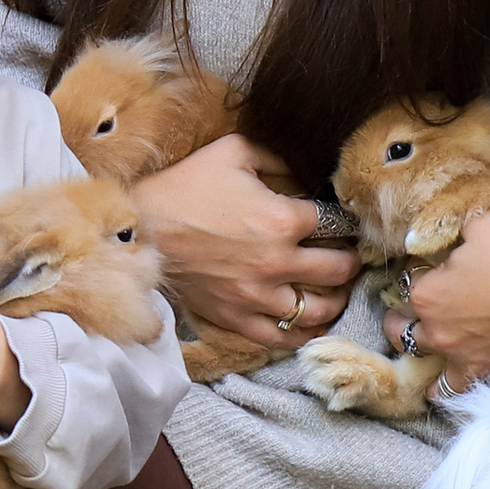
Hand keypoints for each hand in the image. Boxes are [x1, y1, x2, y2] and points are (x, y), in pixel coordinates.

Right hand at [133, 134, 357, 347]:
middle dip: (350, 262)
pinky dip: (302, 333)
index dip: (345, 222)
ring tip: (335, 291)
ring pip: (318, 310)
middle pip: (337, 271)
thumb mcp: (234, 152)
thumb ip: (277, 156)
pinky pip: (281, 337)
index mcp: (282, 219)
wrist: (139, 228)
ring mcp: (257, 296)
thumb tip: (303, 167)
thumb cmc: (185, 187)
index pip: (335, 224)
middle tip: (349, 257)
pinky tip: (309, 323)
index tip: (345, 223)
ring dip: (335, 300)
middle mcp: (277, 262)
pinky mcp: (235, 317)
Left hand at [403, 212, 489, 391]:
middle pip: (401, 325)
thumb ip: (452, 231)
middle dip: (404, 311)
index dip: (420, 266)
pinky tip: (442, 379)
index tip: (433, 261)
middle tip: (415, 301)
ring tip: (423, 337)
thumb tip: (444, 236)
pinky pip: (452, 390)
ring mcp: (461, 358)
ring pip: (421, 359)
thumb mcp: (482, 223)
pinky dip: (443, 385)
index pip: (408, 278)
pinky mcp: (486, 372)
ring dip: (417, 346)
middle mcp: (437, 332)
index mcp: (427, 295)